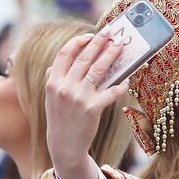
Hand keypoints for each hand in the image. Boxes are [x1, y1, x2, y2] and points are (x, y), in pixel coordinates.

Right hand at [44, 33, 129, 178]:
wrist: (64, 145)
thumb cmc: (60, 118)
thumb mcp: (51, 97)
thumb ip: (54, 78)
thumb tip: (61, 60)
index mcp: (53, 81)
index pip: (65, 54)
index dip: (78, 42)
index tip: (90, 35)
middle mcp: (64, 87)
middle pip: (85, 58)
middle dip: (99, 42)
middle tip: (111, 33)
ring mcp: (79, 97)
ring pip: (99, 70)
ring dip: (112, 55)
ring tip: (121, 46)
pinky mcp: (93, 108)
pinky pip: (110, 92)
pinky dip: (120, 85)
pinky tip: (127, 80)